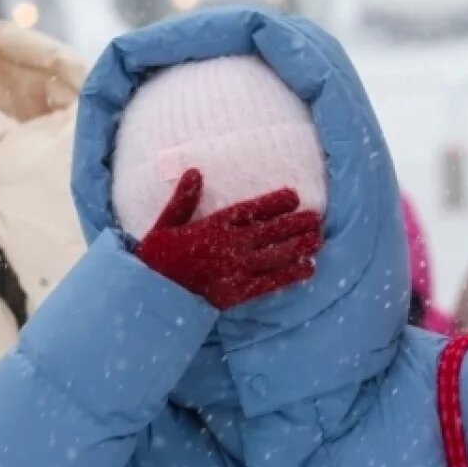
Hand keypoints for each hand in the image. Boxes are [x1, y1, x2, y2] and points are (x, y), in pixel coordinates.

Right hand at [135, 168, 322, 309]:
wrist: (149, 295)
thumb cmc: (156, 259)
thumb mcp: (164, 225)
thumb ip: (182, 200)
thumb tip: (195, 171)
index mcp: (211, 227)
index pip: (249, 211)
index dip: (274, 203)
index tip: (294, 196)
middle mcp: (227, 247)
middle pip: (269, 232)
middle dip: (294, 224)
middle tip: (316, 217)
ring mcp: (234, 270)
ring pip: (275, 255)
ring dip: (298, 246)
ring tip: (318, 238)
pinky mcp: (236, 293)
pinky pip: (269, 283)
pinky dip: (290, 275)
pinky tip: (309, 268)